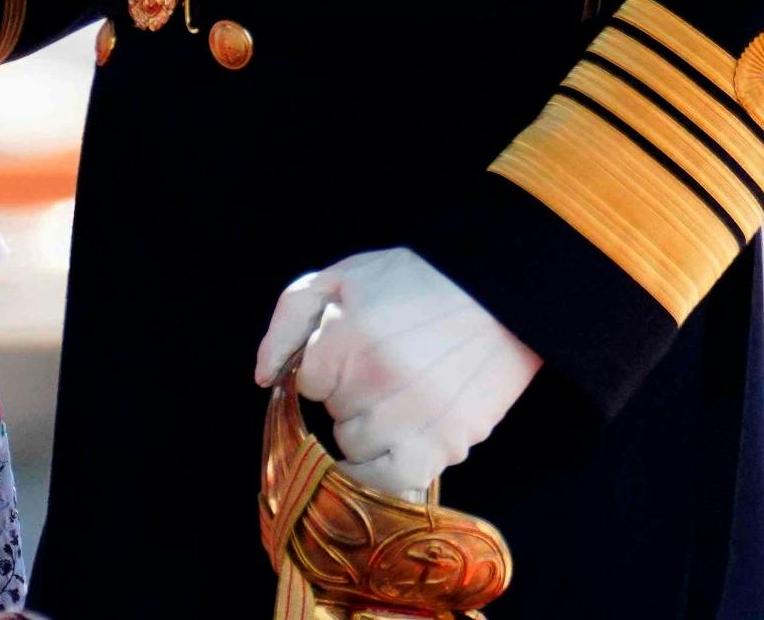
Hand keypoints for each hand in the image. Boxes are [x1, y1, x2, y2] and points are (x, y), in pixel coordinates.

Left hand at [253, 248, 538, 501]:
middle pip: (331, 416)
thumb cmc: (415, 283)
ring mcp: (411, 417)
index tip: (351, 356)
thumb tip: (264, 377)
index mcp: (346, 338)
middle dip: (348, 398)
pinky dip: (387, 472)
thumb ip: (290, 319)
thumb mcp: (343, 279)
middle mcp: (374, 382)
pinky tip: (397, 445)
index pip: (306, 384)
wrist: (499, 297)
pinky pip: (393, 483)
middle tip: (384, 372)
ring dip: (369, 431)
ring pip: (356, 448)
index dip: (326, 371)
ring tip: (401, 400)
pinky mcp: (445, 443)